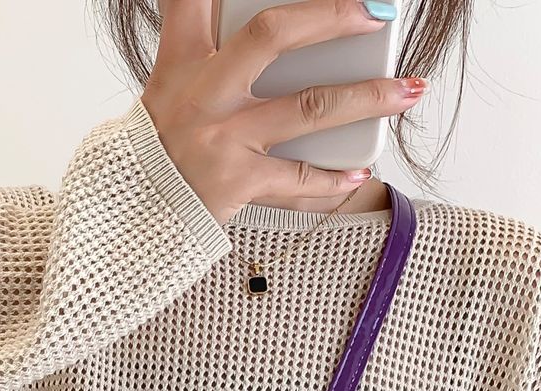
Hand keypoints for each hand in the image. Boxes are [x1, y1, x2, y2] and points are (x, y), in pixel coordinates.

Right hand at [140, 0, 427, 226]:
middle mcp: (203, 95)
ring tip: (407, 89)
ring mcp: (222, 140)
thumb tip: (276, 27)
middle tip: (375, 12)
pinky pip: (298, 180)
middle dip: (330, 17)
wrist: (133, 219)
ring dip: (367, 98)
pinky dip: (334, 180)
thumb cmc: (160, 150)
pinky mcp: (237, 184)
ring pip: (308, 108)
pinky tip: (362, 172)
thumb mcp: (170, 87)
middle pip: (272, 35)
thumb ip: (206, 45)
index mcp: (183, 61)